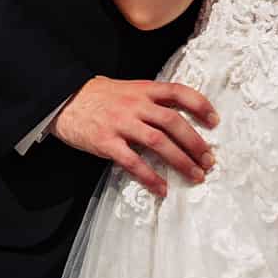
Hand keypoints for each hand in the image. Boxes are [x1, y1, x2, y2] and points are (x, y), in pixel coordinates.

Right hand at [51, 76, 217, 199]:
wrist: (62, 100)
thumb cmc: (97, 96)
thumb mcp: (126, 89)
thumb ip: (149, 99)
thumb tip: (178, 114)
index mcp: (142, 89)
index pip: (178, 92)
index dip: (200, 105)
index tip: (215, 121)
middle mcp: (135, 105)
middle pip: (173, 122)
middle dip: (195, 143)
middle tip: (209, 160)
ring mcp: (120, 123)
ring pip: (159, 142)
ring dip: (181, 161)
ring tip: (195, 175)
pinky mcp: (106, 142)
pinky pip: (134, 162)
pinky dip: (151, 178)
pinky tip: (162, 189)